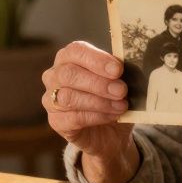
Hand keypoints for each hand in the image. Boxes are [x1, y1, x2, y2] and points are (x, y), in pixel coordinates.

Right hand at [42, 41, 137, 182]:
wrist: (110, 131)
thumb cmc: (112, 98)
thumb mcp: (119, 81)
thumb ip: (118, 72)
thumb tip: (130, 65)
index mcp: (69, 58)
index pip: (76, 51)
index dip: (97, 59)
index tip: (118, 69)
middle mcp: (55, 75)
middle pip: (69, 74)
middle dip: (98, 83)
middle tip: (121, 90)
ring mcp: (51, 99)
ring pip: (68, 96)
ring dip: (99, 101)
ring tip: (120, 105)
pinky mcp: (55, 121)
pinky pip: (73, 117)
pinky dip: (96, 116)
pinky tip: (112, 116)